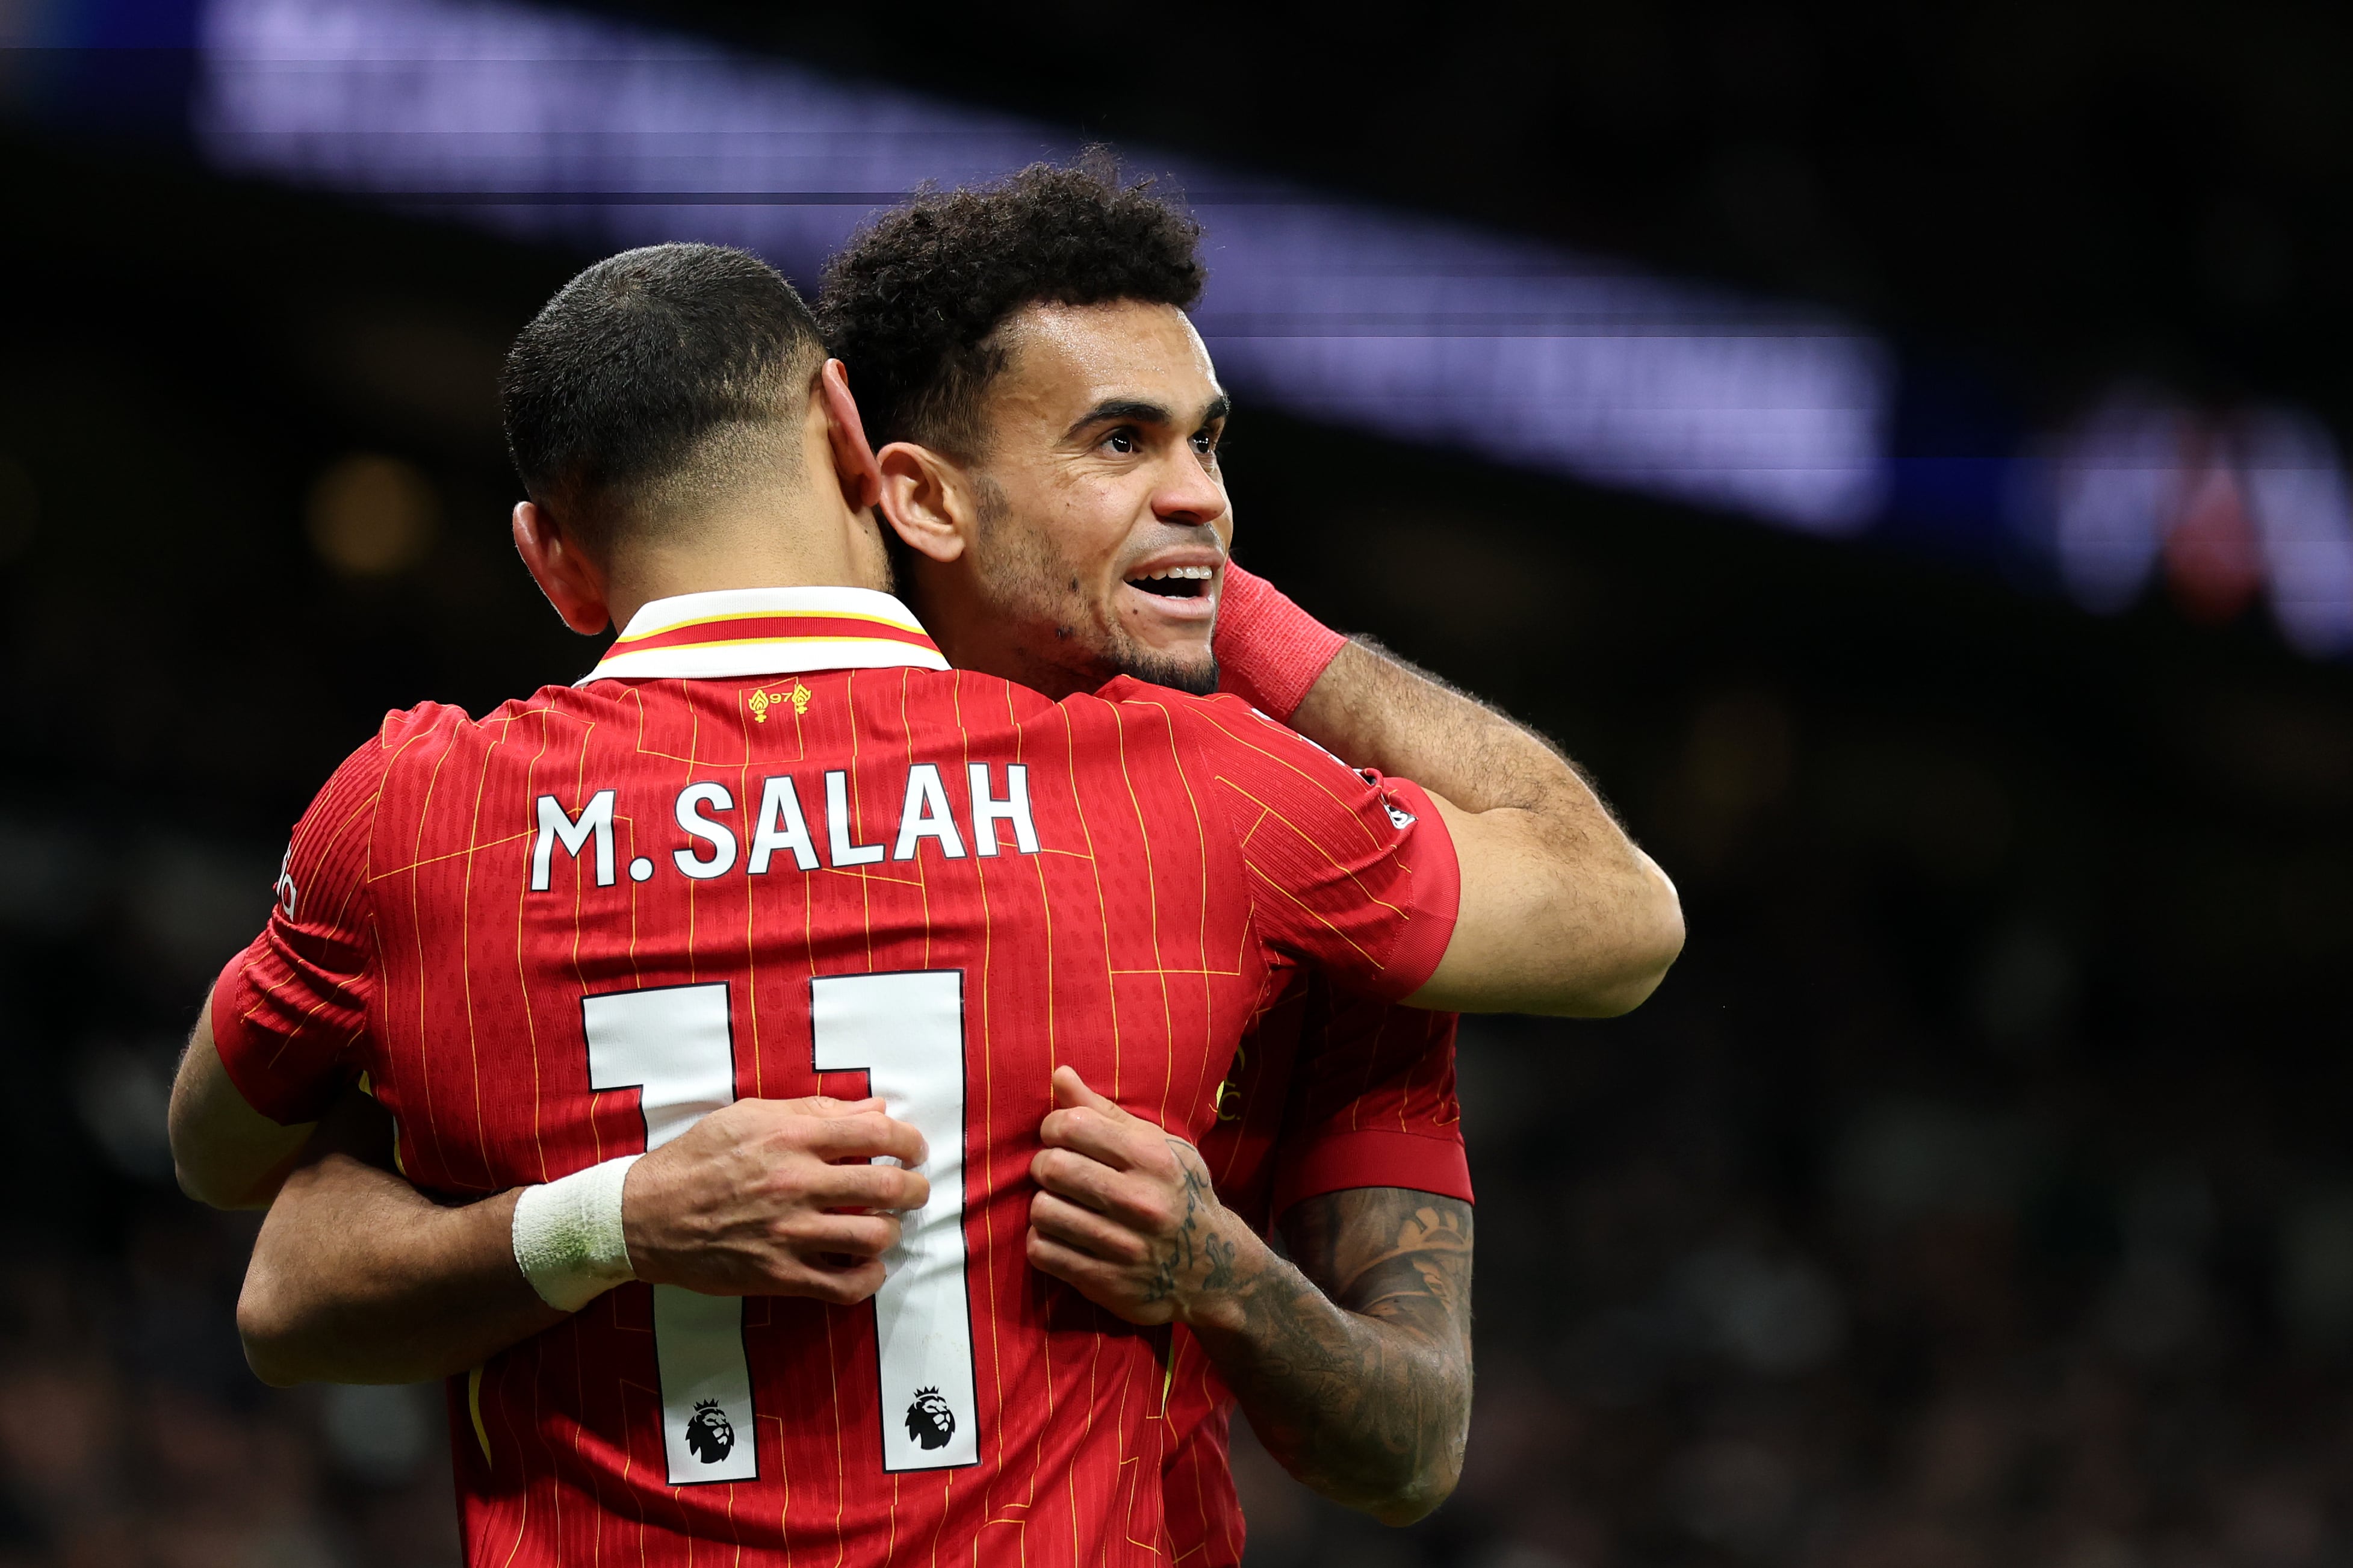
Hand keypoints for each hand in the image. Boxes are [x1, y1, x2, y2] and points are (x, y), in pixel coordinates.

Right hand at [622, 1096, 928, 1304]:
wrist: (645, 1216)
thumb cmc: (699, 1159)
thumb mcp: (750, 1116)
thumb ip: (816, 1111)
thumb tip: (876, 1109)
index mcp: (791, 1137)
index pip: (876, 1133)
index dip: (909, 1141)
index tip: (914, 1150)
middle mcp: (795, 1184)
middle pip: (886, 1187)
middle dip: (914, 1189)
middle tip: (914, 1190)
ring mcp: (788, 1233)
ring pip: (874, 1236)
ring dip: (892, 1231)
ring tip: (886, 1225)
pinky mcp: (779, 1274)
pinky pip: (844, 1285)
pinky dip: (869, 1278)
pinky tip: (868, 1266)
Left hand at [1025, 1066, 1247, 1326]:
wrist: (1213, 1268)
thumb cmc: (1176, 1193)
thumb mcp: (1157, 1146)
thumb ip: (1104, 1111)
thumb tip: (1059, 1074)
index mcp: (1152, 1159)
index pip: (1072, 1126)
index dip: (1053, 1127)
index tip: (1060, 1137)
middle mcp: (1140, 1201)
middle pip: (1053, 1168)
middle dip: (1044, 1165)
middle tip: (1055, 1171)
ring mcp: (1123, 1246)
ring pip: (1043, 1212)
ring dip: (1043, 1206)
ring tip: (1060, 1205)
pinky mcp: (1105, 1282)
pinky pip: (1043, 1252)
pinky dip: (1042, 1241)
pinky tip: (1061, 1236)